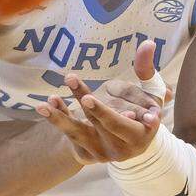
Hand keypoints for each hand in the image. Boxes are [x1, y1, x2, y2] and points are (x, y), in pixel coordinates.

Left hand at [38, 41, 165, 163]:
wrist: (129, 144)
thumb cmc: (143, 112)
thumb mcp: (150, 93)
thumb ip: (146, 69)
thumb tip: (148, 43)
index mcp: (140, 136)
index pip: (129, 123)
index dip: (128, 116)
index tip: (127, 112)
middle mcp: (120, 149)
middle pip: (106, 125)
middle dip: (97, 112)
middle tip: (86, 98)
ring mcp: (100, 152)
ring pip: (79, 133)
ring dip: (61, 119)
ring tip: (45, 105)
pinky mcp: (84, 152)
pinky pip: (69, 133)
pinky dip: (59, 117)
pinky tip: (50, 102)